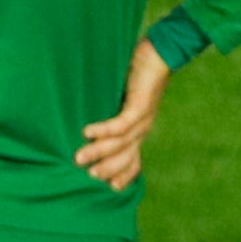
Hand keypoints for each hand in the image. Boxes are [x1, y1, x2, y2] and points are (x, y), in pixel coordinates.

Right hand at [74, 39, 172, 189]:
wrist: (161, 53)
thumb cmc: (137, 72)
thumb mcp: (122, 98)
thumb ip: (109, 112)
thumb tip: (83, 125)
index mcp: (139, 130)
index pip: (133, 161)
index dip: (123, 176)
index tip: (108, 188)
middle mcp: (142, 129)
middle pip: (125, 158)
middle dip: (107, 169)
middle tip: (87, 178)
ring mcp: (142, 119)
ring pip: (119, 143)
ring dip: (98, 152)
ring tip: (78, 158)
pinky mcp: (140, 105)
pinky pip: (120, 124)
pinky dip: (103, 130)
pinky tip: (87, 132)